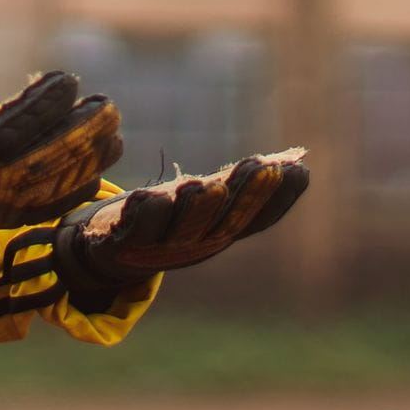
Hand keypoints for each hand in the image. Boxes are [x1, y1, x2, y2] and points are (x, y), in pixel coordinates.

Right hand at [0, 52, 122, 231]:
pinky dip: (71, 196)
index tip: (68, 80)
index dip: (41, 106)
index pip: (8, 129)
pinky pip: (42, 210)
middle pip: (39, 162)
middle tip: (108, 107)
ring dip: (86, 163)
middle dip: (77, 135)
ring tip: (116, 136)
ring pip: (48, 188)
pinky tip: (99, 176)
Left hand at [56, 148, 308, 288]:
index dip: (280, 196)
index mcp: (221, 231)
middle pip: (226, 219)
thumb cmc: (168, 218)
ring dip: (197, 206)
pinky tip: (150, 195)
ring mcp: (163, 247)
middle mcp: (198, 243)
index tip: (299, 169)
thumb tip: (295, 158)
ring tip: (206, 184)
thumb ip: (240, 183)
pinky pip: (137, 228)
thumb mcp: (208, 200)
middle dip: (246, 193)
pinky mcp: (125, 245)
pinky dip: (144, 210)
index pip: (258, 217)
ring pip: (184, 226)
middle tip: (264, 166)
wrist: (110, 251)